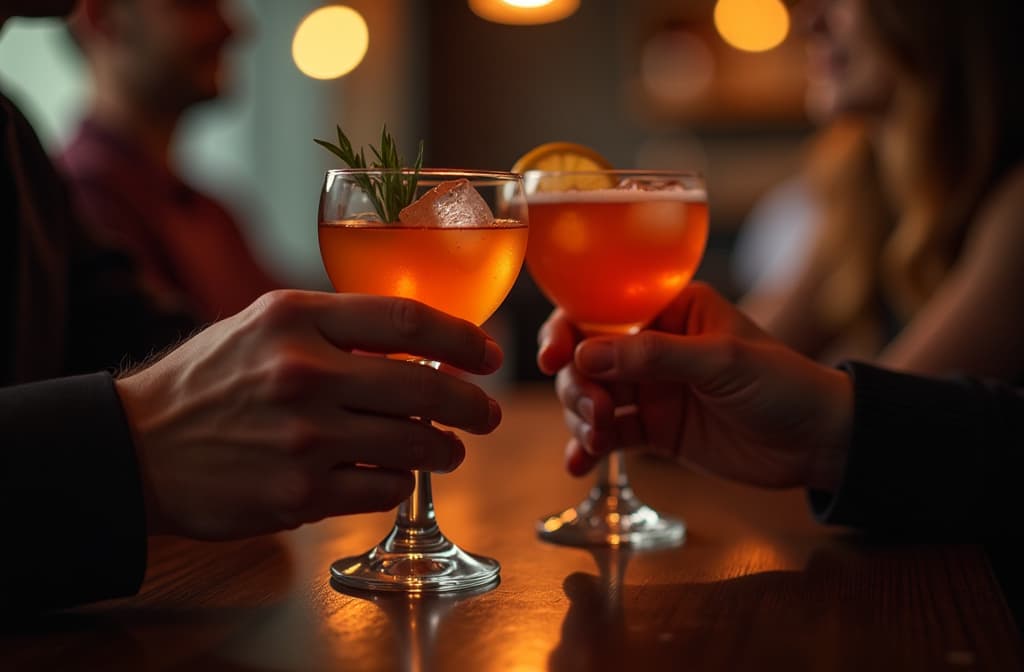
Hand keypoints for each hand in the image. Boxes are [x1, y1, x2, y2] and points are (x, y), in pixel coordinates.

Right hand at [115, 290, 502, 539]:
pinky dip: (400, 482)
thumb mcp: (265, 325)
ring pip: (415, 443)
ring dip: (445, 449)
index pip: (407, 318)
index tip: (489, 354)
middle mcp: (304, 372)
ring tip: (449, 449)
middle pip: (426, 385)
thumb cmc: (210, 379)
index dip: (463, 336)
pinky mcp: (300, 492)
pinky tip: (394, 475)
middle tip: (488, 413)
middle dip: (473, 404)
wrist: (137, 447)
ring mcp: (304, 436)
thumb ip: (337, 325)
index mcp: (296, 316)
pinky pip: (384, 488)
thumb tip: (420, 341)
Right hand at [537, 283, 851, 490]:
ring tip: (598, 440)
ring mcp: (650, 389)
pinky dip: (588, 448)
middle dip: (578, 385)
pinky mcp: (654, 429)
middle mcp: (651, 345)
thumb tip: (585, 355)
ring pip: (590, 397)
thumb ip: (653, 356)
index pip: (601, 310)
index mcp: (669, 309)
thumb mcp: (721, 361)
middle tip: (595, 412)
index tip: (553, 359)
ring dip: (582, 418)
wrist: (818, 443)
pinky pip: (608, 435)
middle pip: (586, 358)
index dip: (568, 331)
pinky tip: (579, 465)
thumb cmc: (782, 383)